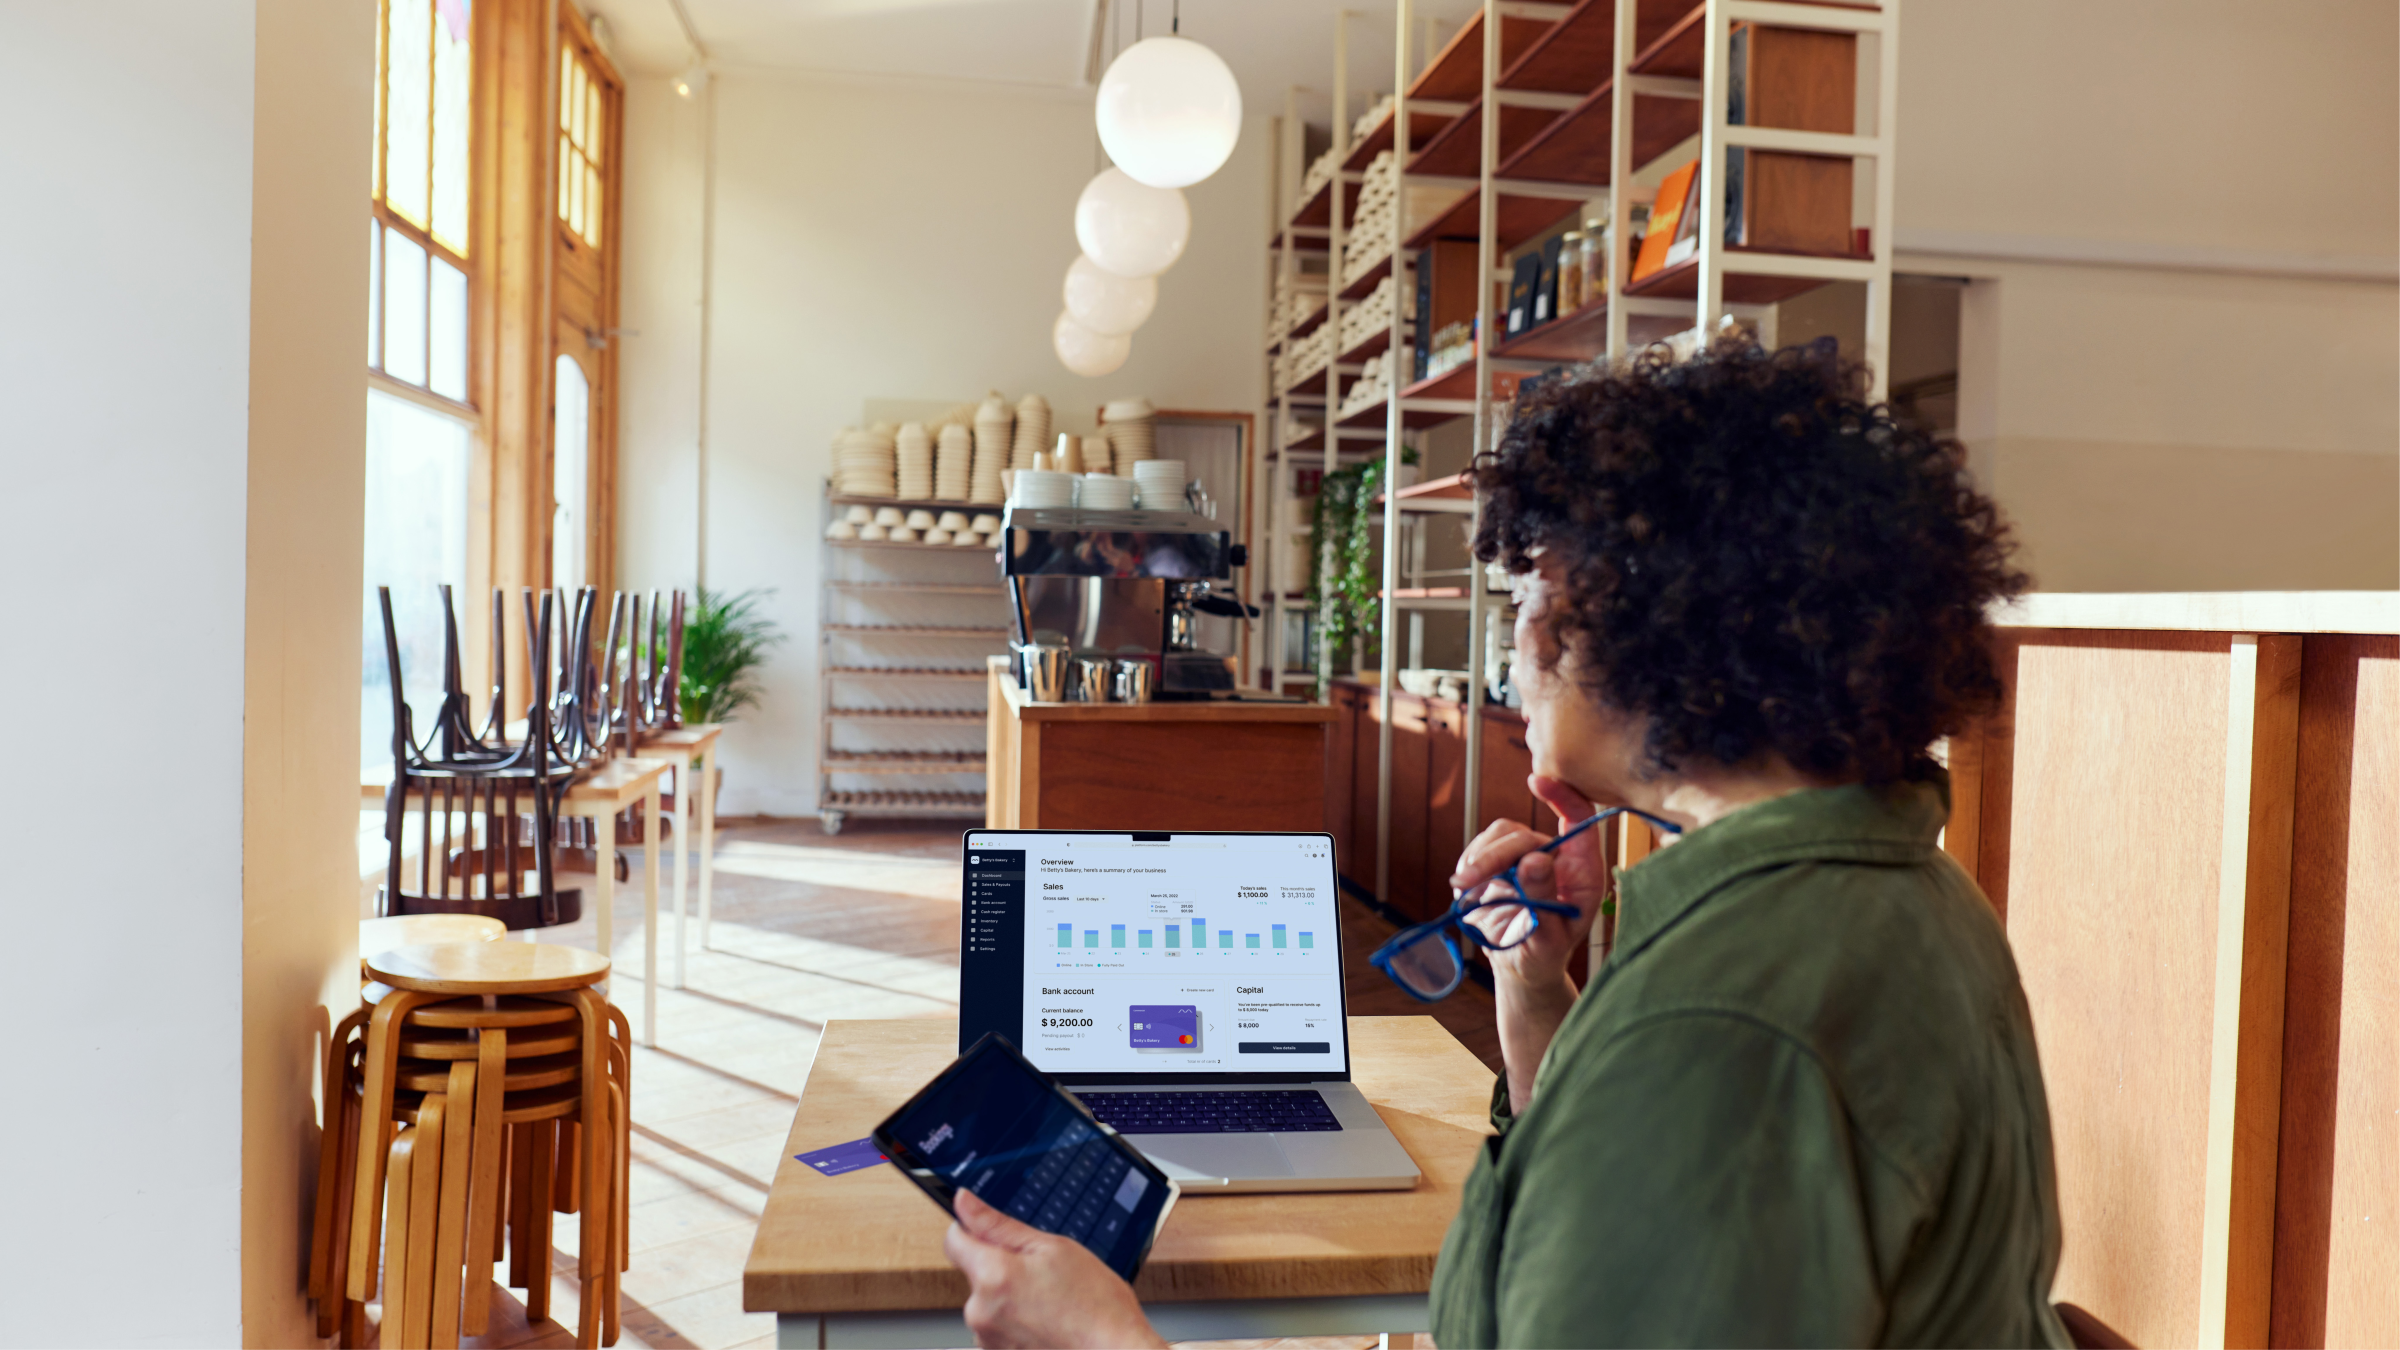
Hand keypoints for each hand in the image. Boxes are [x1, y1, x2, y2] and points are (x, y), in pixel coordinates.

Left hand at [942, 1189, 1164, 1349]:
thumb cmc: (1095, 1307)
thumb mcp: (1054, 1248)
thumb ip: (999, 1225)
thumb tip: (964, 1202)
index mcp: (992, 1276)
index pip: (954, 1239)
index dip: (974, 1229)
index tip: (994, 1232)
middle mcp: (980, 1312)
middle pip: (975, 1271)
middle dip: (1001, 1265)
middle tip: (1042, 1272)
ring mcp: (986, 1339)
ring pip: (987, 1299)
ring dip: (1009, 1295)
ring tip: (1048, 1301)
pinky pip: (996, 1325)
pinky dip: (1015, 1320)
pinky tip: (1045, 1320)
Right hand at [1447, 777, 1612, 991]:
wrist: (1520, 967)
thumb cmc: (1544, 956)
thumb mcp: (1549, 936)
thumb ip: (1543, 898)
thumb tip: (1535, 858)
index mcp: (1580, 872)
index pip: (1579, 818)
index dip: (1562, 795)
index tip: (1536, 782)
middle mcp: (1555, 858)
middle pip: (1525, 834)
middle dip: (1496, 854)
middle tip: (1470, 878)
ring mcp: (1525, 858)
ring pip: (1501, 836)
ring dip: (1479, 858)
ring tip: (1465, 885)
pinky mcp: (1499, 863)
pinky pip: (1481, 848)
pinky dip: (1470, 863)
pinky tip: (1466, 886)